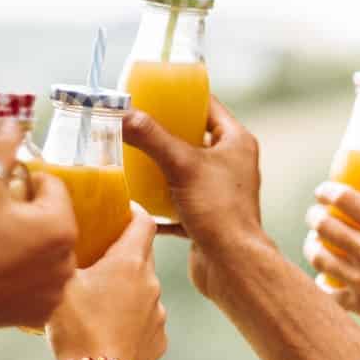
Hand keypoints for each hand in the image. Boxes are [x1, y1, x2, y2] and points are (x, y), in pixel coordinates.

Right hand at [0, 120, 77, 330]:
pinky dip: (20, 273)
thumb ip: (0, 149)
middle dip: (24, 213)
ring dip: (23, 242)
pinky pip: (35, 280)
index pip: (50, 185)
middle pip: (50, 218)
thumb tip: (12, 121)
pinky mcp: (39, 312)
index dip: (20, 183)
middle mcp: (68, 260)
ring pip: (43, 249)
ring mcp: (55, 290)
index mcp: (61, 226)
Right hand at [47, 206, 166, 359]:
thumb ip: (63, 256)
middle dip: (120, 252)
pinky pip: (144, 320)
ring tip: (94, 302)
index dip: (130, 211)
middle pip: (141, 255)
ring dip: (123, 289)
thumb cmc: (77, 330)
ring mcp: (158, 314)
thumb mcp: (59, 284)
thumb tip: (60, 238)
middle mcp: (151, 283)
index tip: (115, 211)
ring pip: (141, 290)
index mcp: (129, 262)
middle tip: (94, 256)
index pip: (143, 221)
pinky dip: (128, 319)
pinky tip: (105, 330)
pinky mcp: (158, 341)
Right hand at [121, 98, 264, 254]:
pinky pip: (176, 203)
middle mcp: (231, 164)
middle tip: (134, 126)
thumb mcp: (182, 165)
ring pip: (183, 171)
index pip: (207, 106)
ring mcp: (218, 191)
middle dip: (162, 134)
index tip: (152, 94)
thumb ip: (151, 137)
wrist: (232, 266)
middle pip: (191, 138)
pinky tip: (135, 200)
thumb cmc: (220, 211)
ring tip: (129, 158)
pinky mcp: (205, 217)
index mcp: (236, 142)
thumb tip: (124, 113)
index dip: (180, 98)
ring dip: (158, 168)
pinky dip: (158, 202)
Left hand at [302, 187, 359, 357]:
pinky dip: (320, 285)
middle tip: (315, 218)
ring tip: (314, 246)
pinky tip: (323, 281)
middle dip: (314, 217)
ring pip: (319, 256)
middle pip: (325, 225)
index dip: (328, 192)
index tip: (322, 192)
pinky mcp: (359, 304)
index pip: (348, 199)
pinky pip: (325, 292)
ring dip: (311, 248)